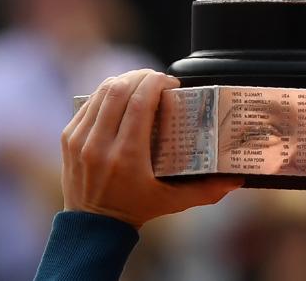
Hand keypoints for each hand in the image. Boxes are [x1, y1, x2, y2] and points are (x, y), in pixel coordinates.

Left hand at [60, 70, 242, 227]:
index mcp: (126, 157)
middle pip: (119, 90)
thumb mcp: (173, 202)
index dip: (156, 83)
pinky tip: (121, 96)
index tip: (171, 83)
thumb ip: (206, 191)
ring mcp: (80, 140)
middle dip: (142, 76)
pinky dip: (106, 93)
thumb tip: (236, 181)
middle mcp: (99, 145)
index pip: (139, 102)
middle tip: (158, 80)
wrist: (92, 227)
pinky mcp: (68, 137)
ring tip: (141, 83)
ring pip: (102, 91)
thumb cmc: (136, 211)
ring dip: (124, 80)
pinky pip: (89, 103)